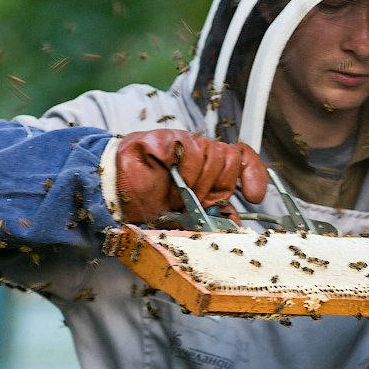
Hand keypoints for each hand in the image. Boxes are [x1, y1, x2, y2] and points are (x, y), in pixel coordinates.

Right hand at [115, 129, 267, 223]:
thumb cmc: (148, 203)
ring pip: (214, 154)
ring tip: (179, 196)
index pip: (243, 160)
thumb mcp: (186, 218)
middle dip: (216, 187)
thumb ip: (211, 220)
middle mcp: (202, 156)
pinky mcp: (168, 138)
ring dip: (198, 182)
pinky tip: (173, 180)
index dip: (254, 174)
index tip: (254, 196)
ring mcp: (186, 144)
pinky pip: (192, 149)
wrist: (114, 193)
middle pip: (230, 160)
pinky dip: (187, 170)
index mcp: (211, 173)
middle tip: (196, 202)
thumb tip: (237, 230)